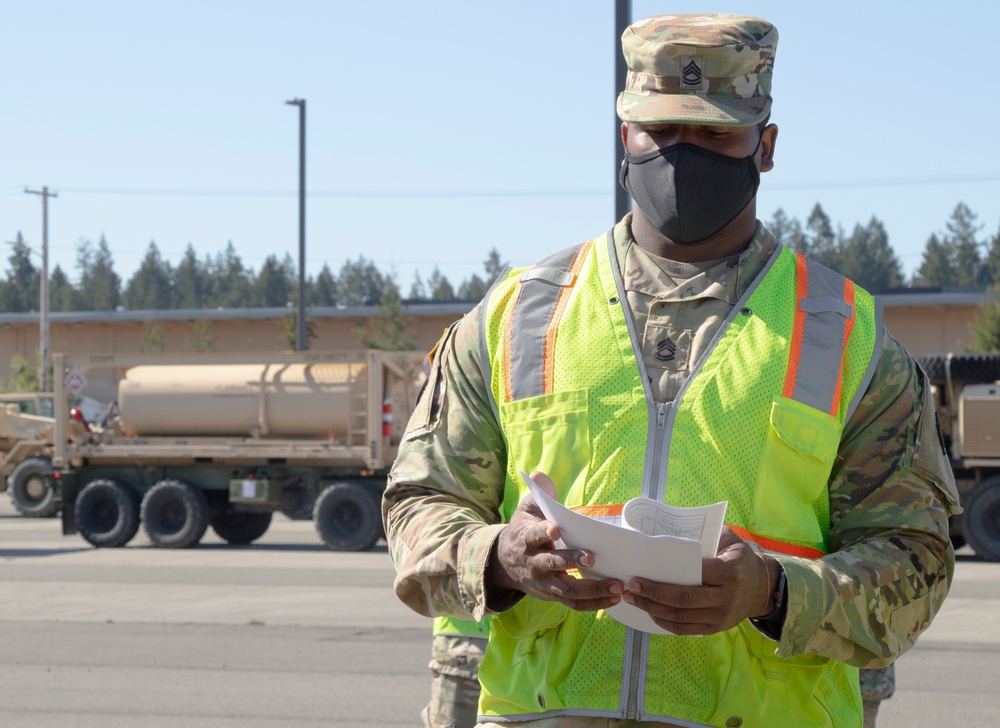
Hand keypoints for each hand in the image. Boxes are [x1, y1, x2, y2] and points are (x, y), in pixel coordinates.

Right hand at [486, 471, 623, 611]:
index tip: (555, 529)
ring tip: (617, 586)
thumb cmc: (523, 531)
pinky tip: (614, 598)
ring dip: (593, 589)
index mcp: (526, 539)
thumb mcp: (526, 510)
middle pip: (551, 565)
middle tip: (592, 557)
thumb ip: (537, 494)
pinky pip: (574, 604)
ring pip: (567, 591)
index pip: (533, 536)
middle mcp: (533, 563)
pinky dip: (594, 603)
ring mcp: (544, 582)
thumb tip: (542, 476)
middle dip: (571, 561)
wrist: (505, 563)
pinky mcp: (553, 595)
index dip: (543, 532)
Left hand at [621, 526, 774, 634]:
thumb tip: (672, 533)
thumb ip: (706, 535)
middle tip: (630, 587)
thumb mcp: (730, 541)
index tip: (641, 573)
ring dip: (653, 609)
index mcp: (728, 572)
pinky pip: (685, 629)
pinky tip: (650, 612)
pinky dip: (664, 622)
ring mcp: (720, 617)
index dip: (664, 577)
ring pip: (681, 617)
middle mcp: (725, 597)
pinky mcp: (715, 628)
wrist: (763, 589)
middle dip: (653, 595)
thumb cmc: (741, 560)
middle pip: (684, 599)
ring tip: (633, 599)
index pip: (694, 575)